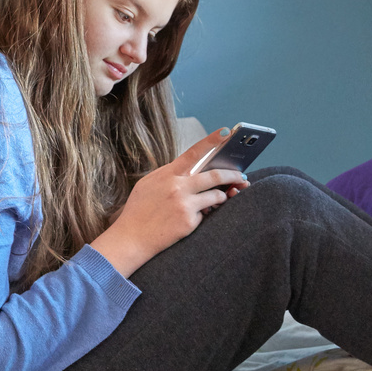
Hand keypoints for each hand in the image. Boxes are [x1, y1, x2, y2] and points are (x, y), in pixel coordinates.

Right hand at [90, 127, 249, 276]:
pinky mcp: (189, 221)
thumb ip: (169, 176)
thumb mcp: (148, 185)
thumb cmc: (138, 211)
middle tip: (241, 176)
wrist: (130, 238)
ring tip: (221, 198)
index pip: (193, 153)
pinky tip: (196, 217)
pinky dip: (207, 214)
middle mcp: (177, 187)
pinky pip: (208, 214)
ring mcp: (184, 204)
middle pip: (214, 175)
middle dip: (233, 174)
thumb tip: (191, 170)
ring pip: (217, 195)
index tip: (226, 132)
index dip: (211, 141)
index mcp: (166, 175)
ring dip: (222, 196)